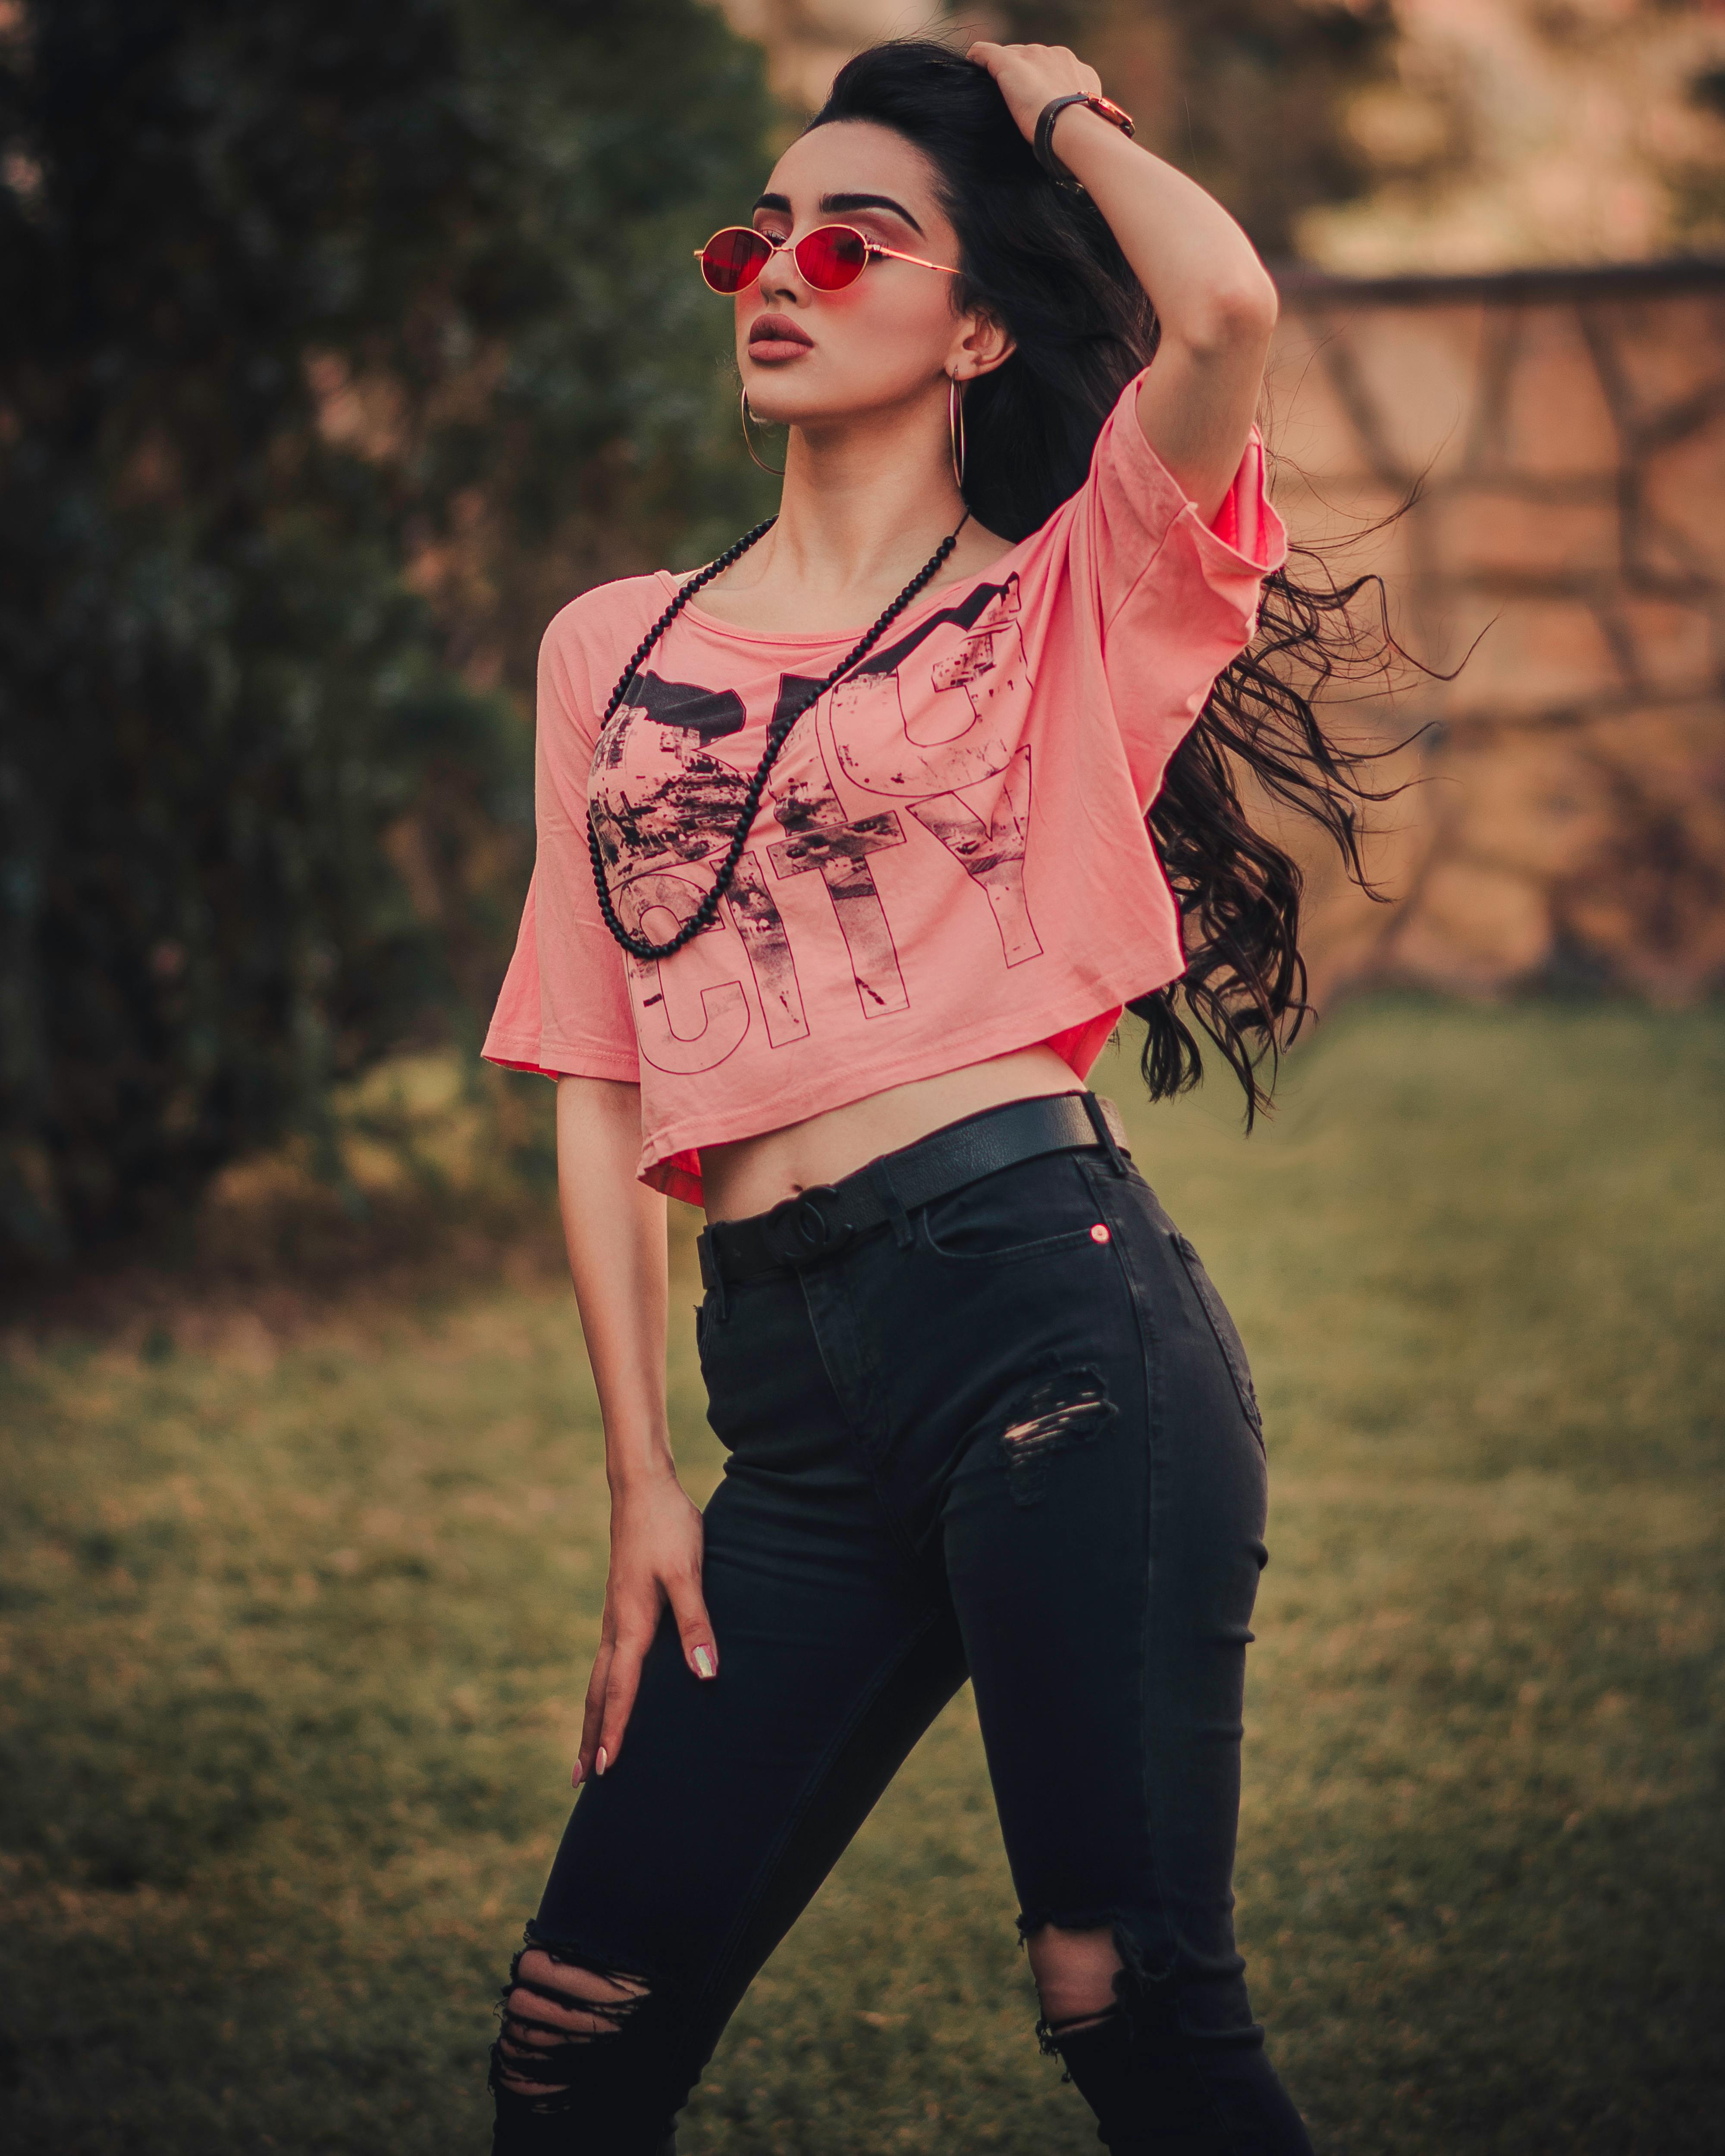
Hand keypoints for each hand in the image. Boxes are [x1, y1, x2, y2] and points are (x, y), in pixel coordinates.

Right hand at [575, 1469, 715, 1786]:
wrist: (642, 1486)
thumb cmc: (668, 1527)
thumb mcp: (688, 1573)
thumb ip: (696, 1623)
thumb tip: (705, 1675)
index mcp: (630, 1624)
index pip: (620, 1690)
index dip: (613, 1731)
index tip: (603, 1771)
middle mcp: (615, 1625)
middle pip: (598, 1691)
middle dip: (591, 1735)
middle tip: (581, 1780)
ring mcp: (614, 1614)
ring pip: (599, 1676)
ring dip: (593, 1713)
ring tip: (588, 1748)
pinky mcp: (620, 1603)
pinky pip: (608, 1657)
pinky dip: (603, 1686)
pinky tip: (610, 1690)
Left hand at [966, 40, 1101, 145]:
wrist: (1072, 127)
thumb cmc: (1079, 136)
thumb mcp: (1082, 123)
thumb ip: (1071, 116)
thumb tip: (1061, 131)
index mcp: (1075, 70)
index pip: (1050, 66)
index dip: (1040, 82)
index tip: (1033, 100)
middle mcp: (1056, 55)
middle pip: (1030, 58)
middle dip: (1022, 75)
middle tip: (1015, 100)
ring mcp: (1032, 55)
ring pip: (1010, 55)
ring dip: (1003, 71)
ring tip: (995, 92)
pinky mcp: (1008, 62)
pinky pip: (984, 52)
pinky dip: (977, 59)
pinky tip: (971, 68)